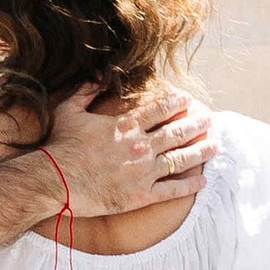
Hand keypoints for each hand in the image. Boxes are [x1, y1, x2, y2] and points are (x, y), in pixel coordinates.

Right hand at [43, 82, 210, 219]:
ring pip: (180, 159)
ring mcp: (143, 172)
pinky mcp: (140, 195)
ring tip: (215, 146)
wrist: (54, 181)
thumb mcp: (70, 110)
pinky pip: (172, 190)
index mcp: (126, 126)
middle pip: (176, 132)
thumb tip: (99, 74)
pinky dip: (189, 185)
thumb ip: (87, 90)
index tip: (188, 100)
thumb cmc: (60, 146)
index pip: (159, 110)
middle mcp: (140, 146)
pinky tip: (202, 181)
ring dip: (200, 151)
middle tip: (209, 120)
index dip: (176, 103)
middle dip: (196, 125)